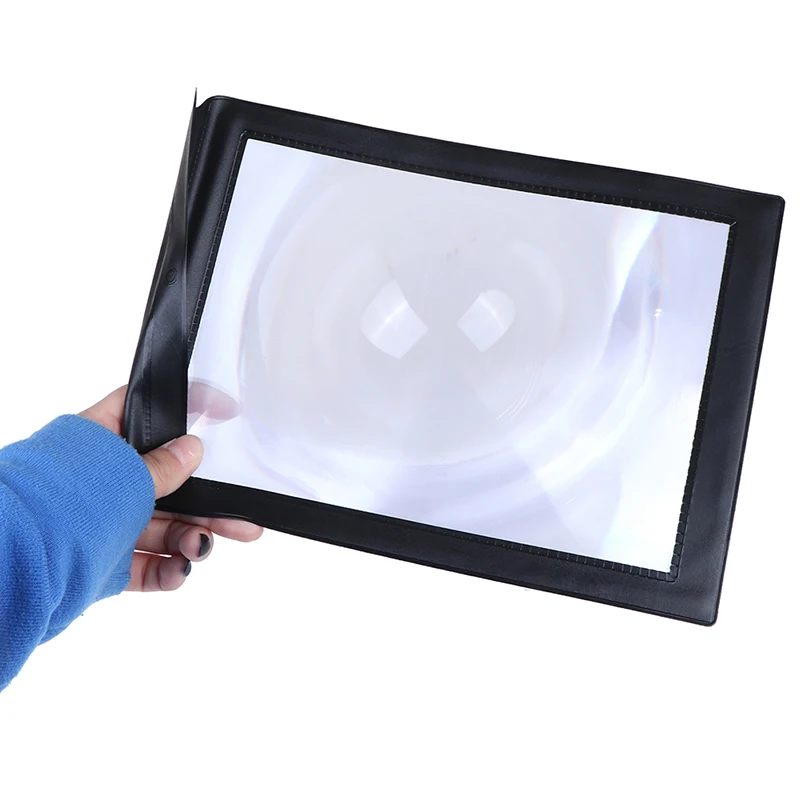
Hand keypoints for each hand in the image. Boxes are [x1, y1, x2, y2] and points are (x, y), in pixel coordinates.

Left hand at [80, 387, 261, 591]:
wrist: (11, 569)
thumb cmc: (61, 504)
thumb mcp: (124, 476)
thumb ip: (163, 467)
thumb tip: (192, 449)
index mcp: (100, 440)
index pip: (148, 412)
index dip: (189, 409)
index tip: (226, 413)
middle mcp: (103, 478)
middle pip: (168, 483)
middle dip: (206, 505)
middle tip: (242, 521)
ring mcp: (102, 521)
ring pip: (160, 527)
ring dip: (189, 539)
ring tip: (200, 549)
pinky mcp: (100, 561)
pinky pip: (143, 564)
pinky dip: (164, 569)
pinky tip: (177, 571)